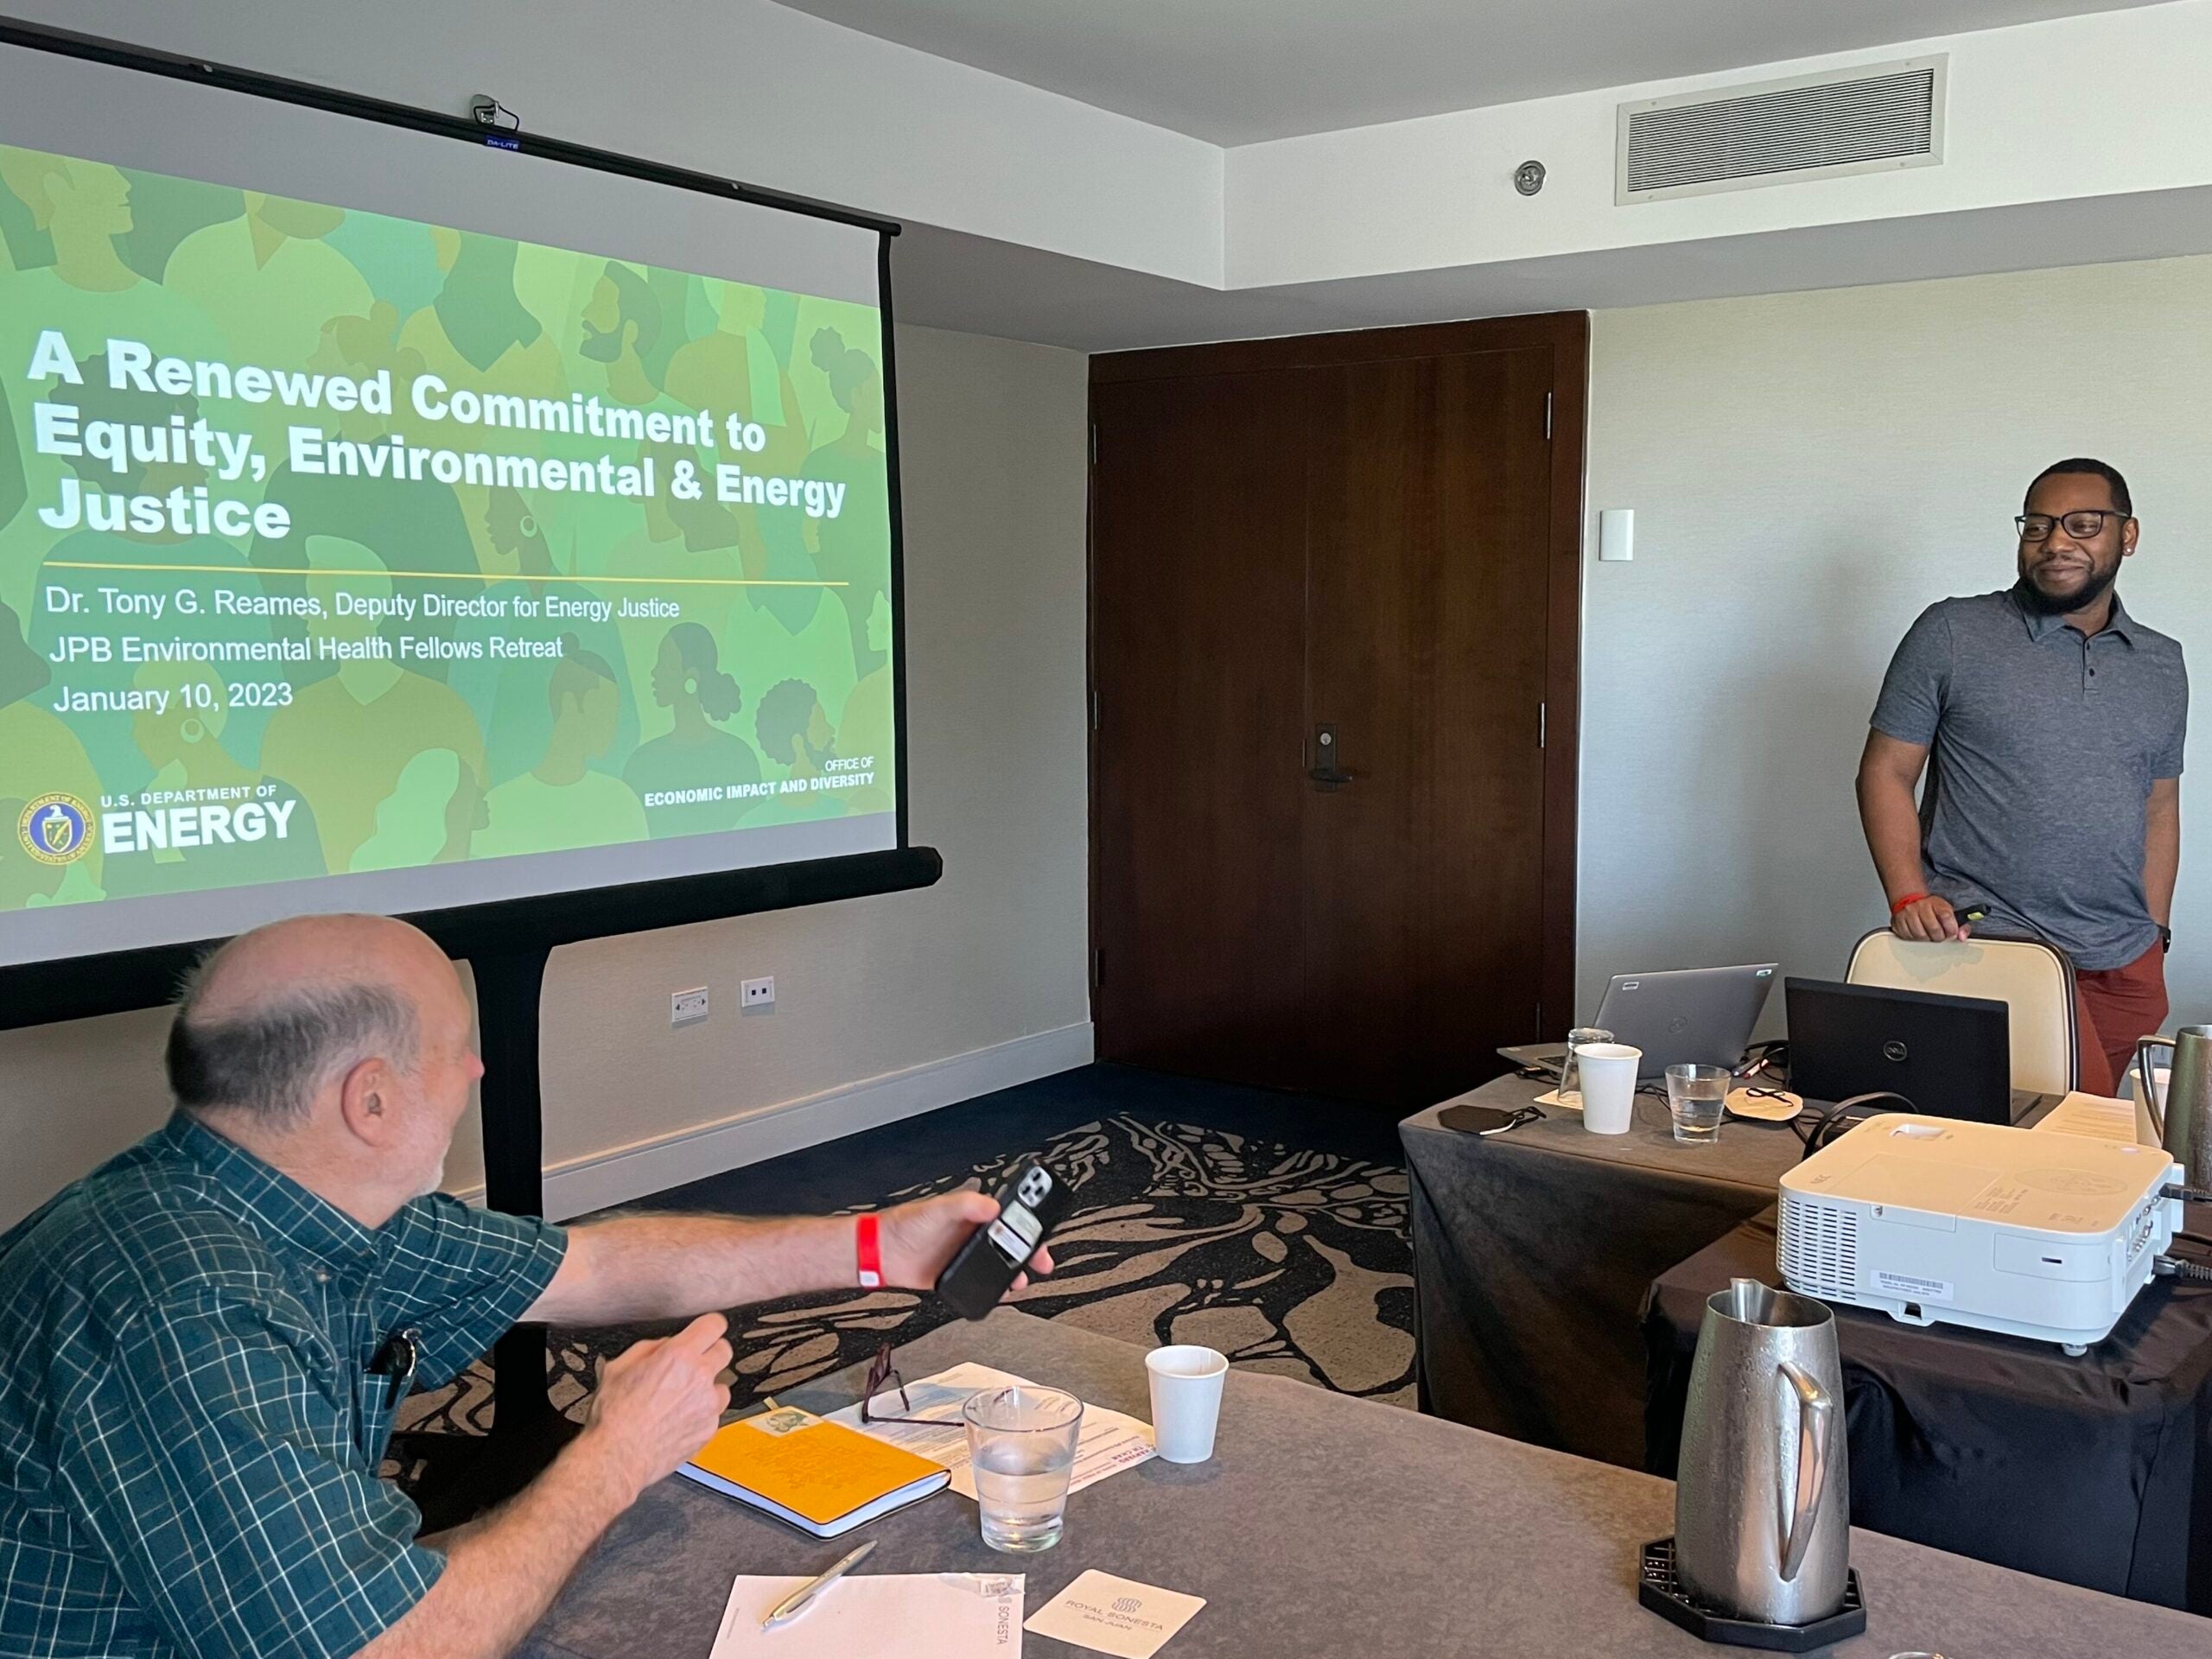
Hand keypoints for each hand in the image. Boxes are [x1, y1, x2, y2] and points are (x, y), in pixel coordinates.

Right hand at [575, 1312, 731, 1501]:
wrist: (617, 1457)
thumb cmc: (614, 1415)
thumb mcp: (619, 1367)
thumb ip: (650, 1348)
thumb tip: (666, 1345)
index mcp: (678, 1356)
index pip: (714, 1325)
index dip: (708, 1327)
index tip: (704, 1332)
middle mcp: (699, 1377)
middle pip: (725, 1351)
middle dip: (710, 1353)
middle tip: (692, 1365)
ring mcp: (708, 1405)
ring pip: (722, 1386)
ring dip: (708, 1388)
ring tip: (682, 1400)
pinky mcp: (709, 1429)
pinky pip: (714, 1414)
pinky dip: (701, 1415)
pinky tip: (679, 1421)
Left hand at [878, 1189, 1055, 1296]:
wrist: (883, 1253)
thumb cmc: (905, 1224)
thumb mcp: (938, 1208)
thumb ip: (965, 1204)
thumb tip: (992, 1206)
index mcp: (972, 1214)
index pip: (1008, 1218)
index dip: (1027, 1227)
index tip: (1040, 1235)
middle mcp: (972, 1235)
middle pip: (1010, 1244)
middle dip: (1029, 1253)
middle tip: (1042, 1262)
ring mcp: (965, 1257)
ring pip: (998, 1266)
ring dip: (1013, 1274)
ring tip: (1019, 1281)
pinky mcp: (956, 1276)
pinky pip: (980, 1284)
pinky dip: (993, 1289)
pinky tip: (998, 1293)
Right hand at [1892, 894, 1966, 942]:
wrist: (1910, 899)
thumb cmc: (1931, 909)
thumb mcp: (1948, 912)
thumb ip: (1960, 925)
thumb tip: (1962, 937)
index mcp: (1936, 903)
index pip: (1947, 918)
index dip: (1952, 930)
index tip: (1951, 932)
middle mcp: (1921, 906)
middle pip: (1934, 930)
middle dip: (1939, 937)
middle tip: (1939, 935)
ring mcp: (1908, 914)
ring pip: (1920, 936)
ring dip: (1926, 938)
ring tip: (1927, 933)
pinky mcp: (1898, 921)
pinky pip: (1908, 937)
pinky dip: (1914, 938)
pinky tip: (1917, 932)